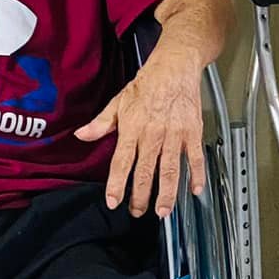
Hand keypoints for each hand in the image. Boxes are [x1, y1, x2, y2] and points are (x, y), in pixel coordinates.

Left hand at [75, 46, 206, 217]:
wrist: (175, 67)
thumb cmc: (148, 84)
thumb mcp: (118, 102)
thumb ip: (101, 123)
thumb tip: (82, 135)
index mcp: (133, 128)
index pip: (121, 162)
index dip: (117, 184)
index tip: (113, 201)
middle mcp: (153, 134)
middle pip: (146, 172)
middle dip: (141, 196)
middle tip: (137, 211)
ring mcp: (175, 135)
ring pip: (170, 170)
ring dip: (166, 194)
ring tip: (162, 211)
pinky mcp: (192, 133)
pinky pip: (195, 158)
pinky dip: (196, 176)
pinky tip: (194, 190)